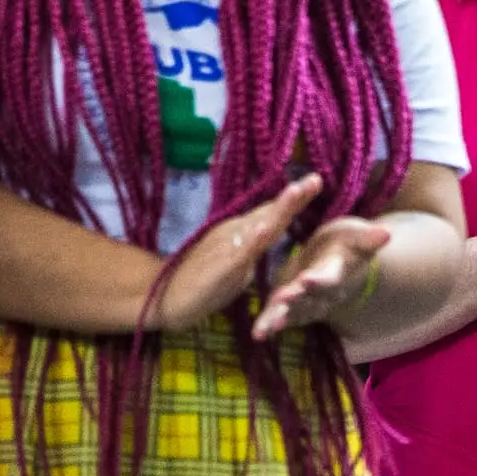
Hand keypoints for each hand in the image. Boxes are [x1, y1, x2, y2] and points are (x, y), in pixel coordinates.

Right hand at [156, 173, 322, 331]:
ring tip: (296, 191)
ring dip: (277, 210)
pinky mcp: (218, 269)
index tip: (316, 180)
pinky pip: (237, 254)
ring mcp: (226, 249)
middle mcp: (235, 234)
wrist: (161, 296)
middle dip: (293, 198)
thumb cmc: (199, 281)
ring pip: (256, 227)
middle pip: (269, 213)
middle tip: (316, 179)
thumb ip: (251, 249)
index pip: (272, 213)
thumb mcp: (234, 264)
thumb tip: (266, 233)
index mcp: (241, 234)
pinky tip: (263, 229)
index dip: (294, 199)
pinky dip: (251, 241)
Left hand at [253, 216, 390, 339]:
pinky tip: (258, 334)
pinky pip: (278, 317)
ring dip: (280, 319)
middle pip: (309, 300)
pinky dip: (267, 325)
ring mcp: (306, 303)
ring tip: (267, 328)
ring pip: (293, 313)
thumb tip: (386, 233)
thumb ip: (369, 238)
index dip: (319, 280)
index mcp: (335, 273)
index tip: (307, 279)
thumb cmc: (347, 245)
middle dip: (295, 300)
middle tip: (283, 299)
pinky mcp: (289, 306)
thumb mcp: (357, 236)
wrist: (339, 263)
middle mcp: (322, 294)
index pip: (329, 279)